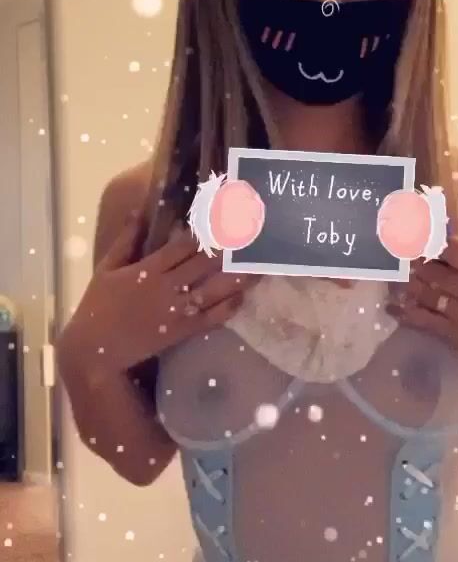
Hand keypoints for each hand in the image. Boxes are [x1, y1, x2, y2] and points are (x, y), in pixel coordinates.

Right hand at [57, 217, 258, 376]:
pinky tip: (242, 295)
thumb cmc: (98, 306)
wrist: (94, 350)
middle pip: (205, 263)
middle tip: (252, 237)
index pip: (184, 244)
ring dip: (238, 276)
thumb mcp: (107, 268)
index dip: (206, 231)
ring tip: (259, 264)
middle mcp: (167, 287)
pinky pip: (212, 317)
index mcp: (148, 269)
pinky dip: (229, 306)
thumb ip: (126, 239)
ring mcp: (177, 310)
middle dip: (229, 249)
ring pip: (215, 289)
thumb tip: (139, 210)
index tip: (225, 218)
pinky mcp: (182, 331)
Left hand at [386, 235, 457, 375]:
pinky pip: (423, 320)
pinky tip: (393, 306)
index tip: (412, 234)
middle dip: (410, 262)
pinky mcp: (454, 334)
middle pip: (430, 270)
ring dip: (405, 284)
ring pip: (423, 293)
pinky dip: (405, 312)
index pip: (450, 248)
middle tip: (395, 257)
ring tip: (394, 278)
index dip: (427, 240)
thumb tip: (437, 242)